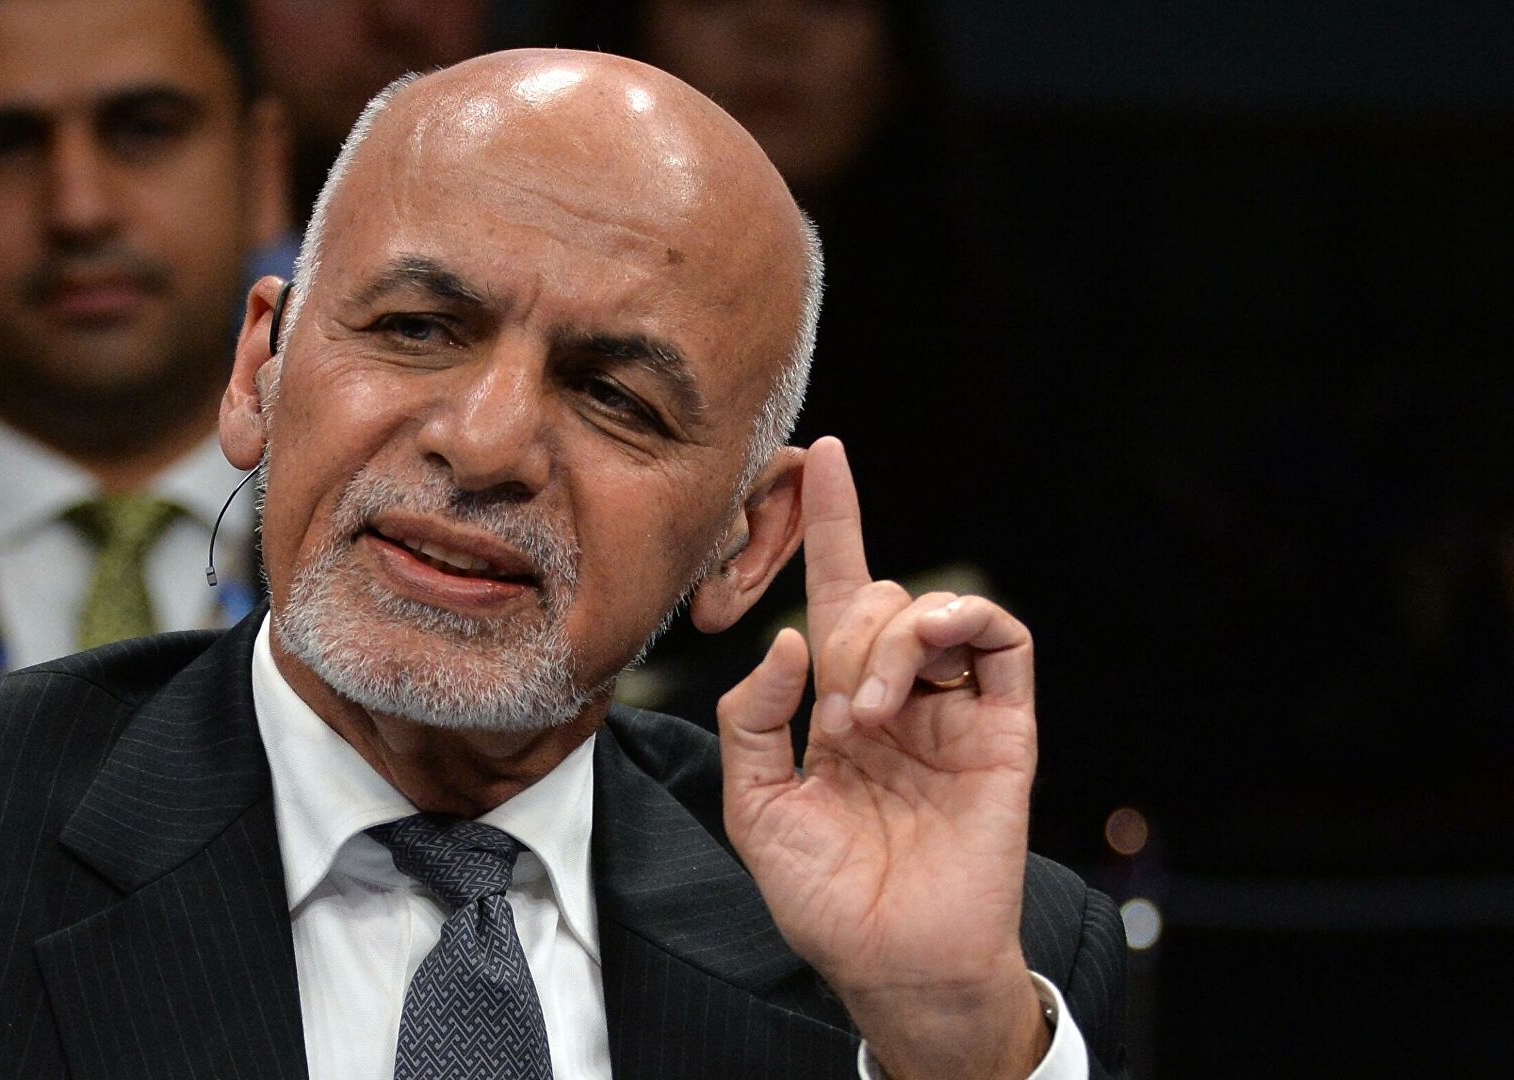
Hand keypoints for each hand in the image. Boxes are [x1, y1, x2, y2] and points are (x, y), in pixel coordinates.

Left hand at [716, 437, 1047, 1079]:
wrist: (893, 961)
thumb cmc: (824, 896)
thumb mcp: (755, 804)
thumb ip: (753, 717)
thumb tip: (790, 639)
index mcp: (840, 706)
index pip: (838, 595)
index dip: (831, 526)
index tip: (818, 459)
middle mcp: (899, 698)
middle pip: (883, 600)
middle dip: (850, 635)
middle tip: (838, 715)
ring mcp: (955, 712)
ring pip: (940, 612)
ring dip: (897, 639)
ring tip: (871, 711)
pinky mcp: (1005, 731)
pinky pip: (1007, 644)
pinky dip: (967, 625)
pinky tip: (922, 663)